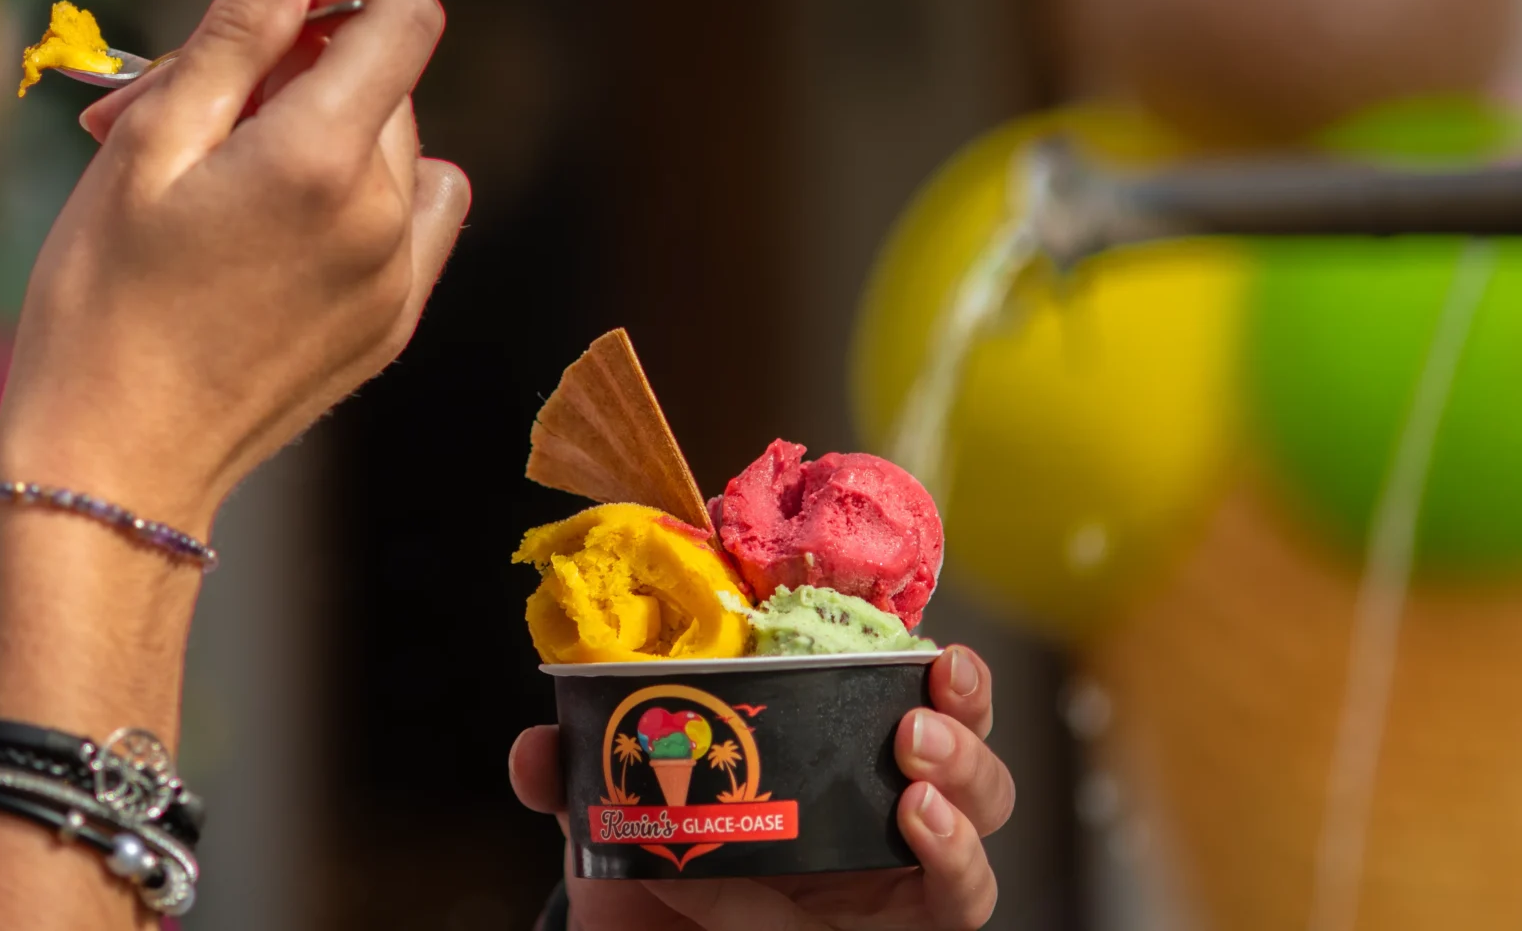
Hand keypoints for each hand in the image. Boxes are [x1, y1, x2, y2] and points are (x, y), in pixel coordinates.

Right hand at [0, 0, 471, 527]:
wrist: (111, 464)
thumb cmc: (100, 296)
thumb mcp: (149, 141)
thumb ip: (239, 28)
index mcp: (324, 156)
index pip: (402, 16)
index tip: (270, 13)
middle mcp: (385, 215)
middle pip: (382, 82)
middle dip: (297, 71)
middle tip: (183, 114)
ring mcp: (399, 278)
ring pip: (397, 148)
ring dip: (330, 133)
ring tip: (222, 178)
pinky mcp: (392, 326)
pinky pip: (413, 221)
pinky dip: (361, 199)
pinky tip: (273, 232)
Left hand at [508, 645, 1011, 929]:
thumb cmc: (671, 859)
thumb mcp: (620, 809)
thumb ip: (576, 774)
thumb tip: (536, 750)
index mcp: (826, 728)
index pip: (895, 667)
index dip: (916, 639)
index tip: (911, 620)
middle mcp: (884, 779)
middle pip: (961, 723)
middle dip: (962, 699)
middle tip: (926, 691)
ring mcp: (912, 851)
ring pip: (984, 796)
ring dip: (964, 768)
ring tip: (918, 758)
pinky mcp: (923, 915)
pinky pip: (968, 890)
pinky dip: (958, 855)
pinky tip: (923, 822)